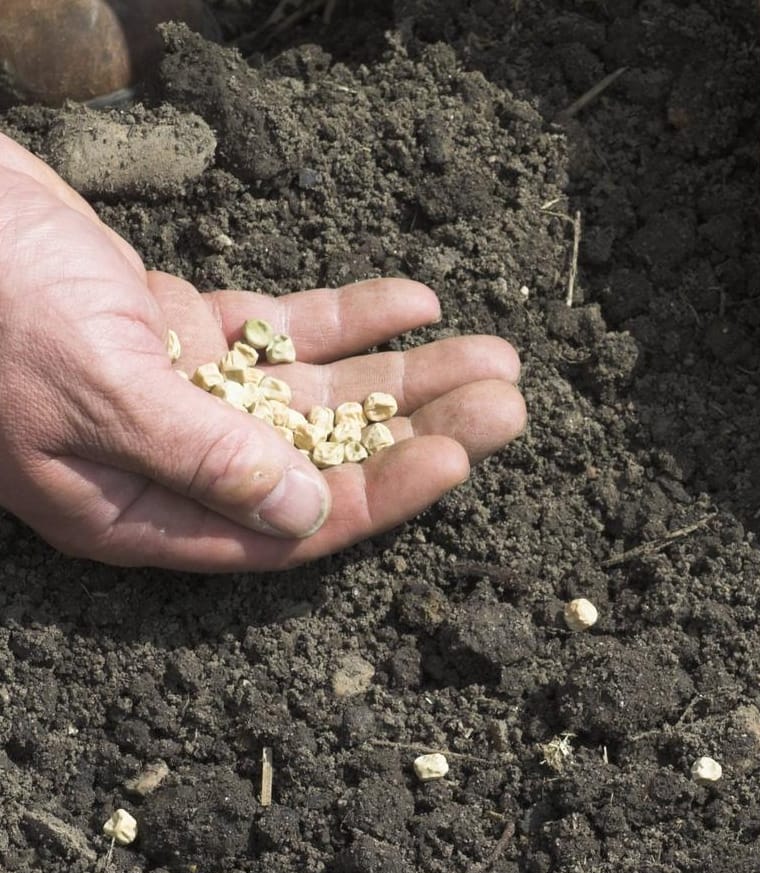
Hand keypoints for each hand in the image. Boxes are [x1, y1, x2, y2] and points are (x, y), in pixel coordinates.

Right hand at [0, 134, 524, 570]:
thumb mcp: (96, 389)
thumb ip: (201, 455)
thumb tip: (304, 513)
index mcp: (137, 510)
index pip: (284, 528)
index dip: (377, 494)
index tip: (459, 456)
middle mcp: (169, 462)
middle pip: (322, 458)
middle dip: (417, 429)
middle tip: (508, 402)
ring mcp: (178, 392)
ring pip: (317, 392)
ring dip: (405, 374)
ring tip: (495, 355)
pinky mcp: (179, 327)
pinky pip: (283, 329)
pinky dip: (349, 315)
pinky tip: (418, 301)